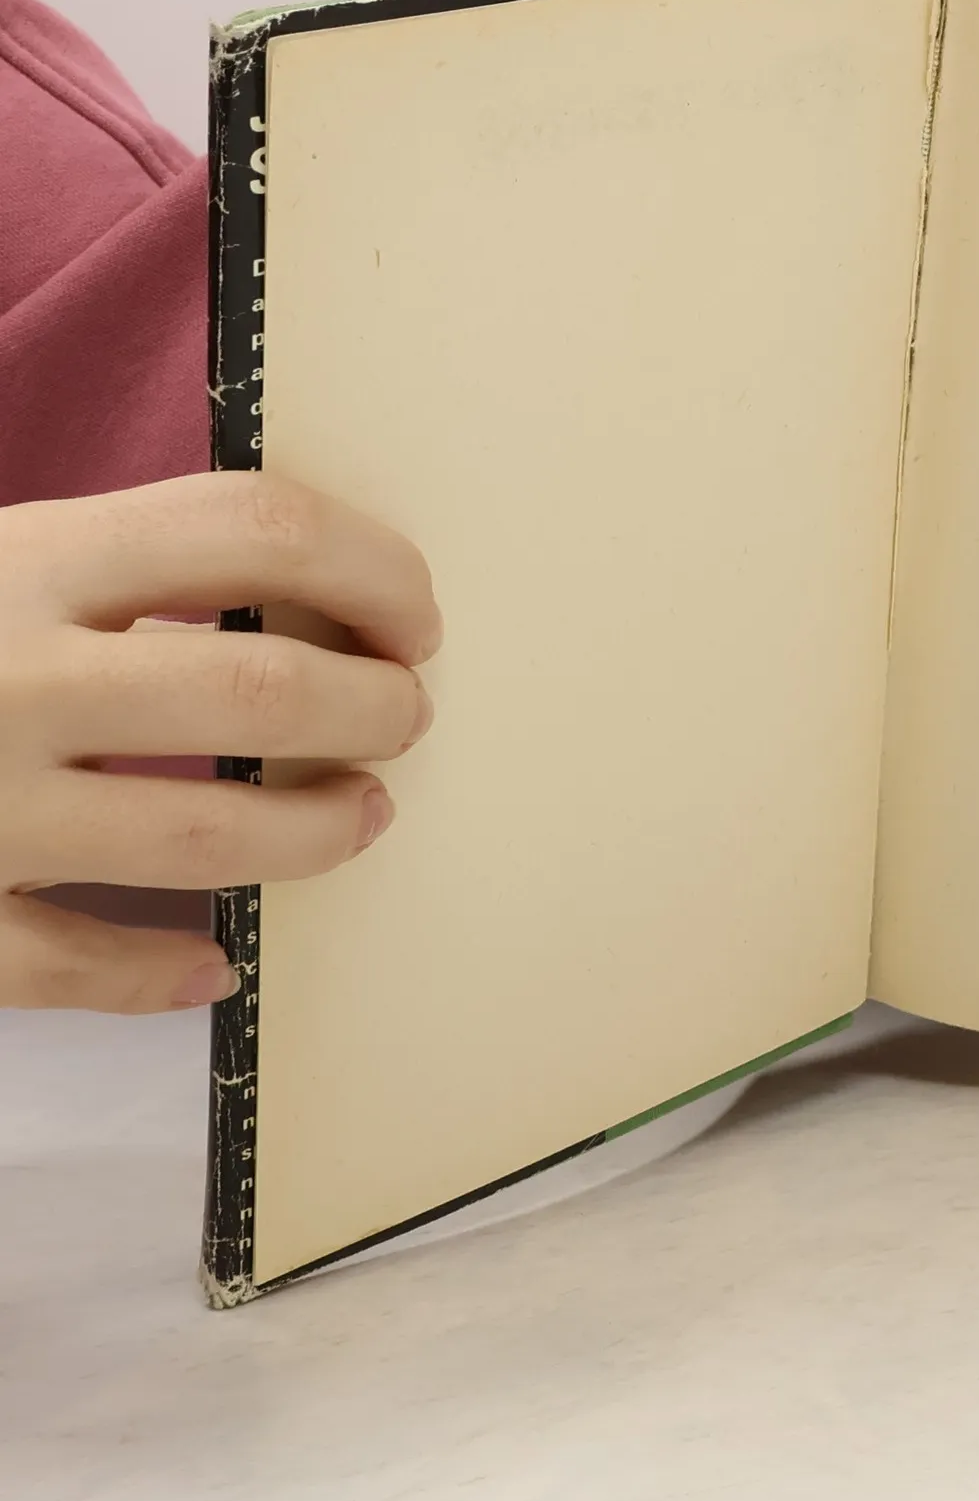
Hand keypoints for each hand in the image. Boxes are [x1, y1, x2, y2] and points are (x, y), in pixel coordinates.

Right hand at [0, 473, 439, 1011]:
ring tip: (362, 814)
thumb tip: (314, 588)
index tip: (415, 613)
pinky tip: (213, 968)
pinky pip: (72, 970)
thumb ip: (116, 567)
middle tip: (405, 715)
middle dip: (373, 708)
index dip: (374, 566)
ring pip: (207, 846)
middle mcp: (4, 679)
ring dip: (318, 834)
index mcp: (22, 560)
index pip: (255, 526)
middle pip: (259, 692)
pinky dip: (157, 975)